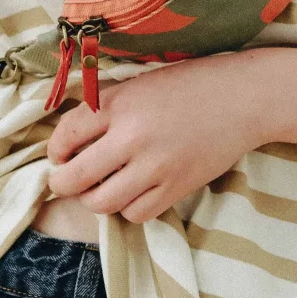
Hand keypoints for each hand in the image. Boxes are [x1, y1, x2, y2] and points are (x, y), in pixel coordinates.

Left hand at [45, 50, 266, 222]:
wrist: (242, 98)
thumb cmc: (189, 85)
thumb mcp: (140, 83)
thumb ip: (106, 105)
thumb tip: (71, 133)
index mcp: (119, 104)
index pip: (66, 135)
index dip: (54, 150)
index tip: (59, 155)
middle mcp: (132, 136)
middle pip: (76, 177)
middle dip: (62, 183)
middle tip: (65, 180)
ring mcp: (155, 167)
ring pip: (102, 203)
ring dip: (93, 199)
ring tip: (99, 187)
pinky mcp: (176, 188)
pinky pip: (136, 214)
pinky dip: (127, 209)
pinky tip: (132, 193)